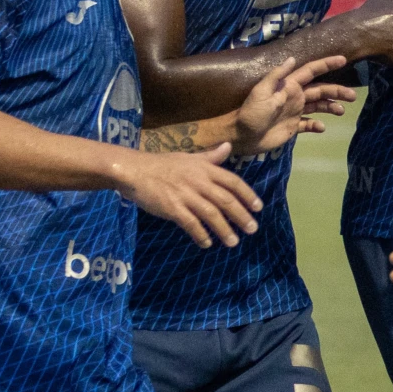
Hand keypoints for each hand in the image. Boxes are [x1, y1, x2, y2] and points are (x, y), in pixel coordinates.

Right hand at [114, 145, 262, 248]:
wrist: (134, 170)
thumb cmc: (162, 164)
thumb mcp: (188, 157)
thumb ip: (210, 157)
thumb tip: (228, 147)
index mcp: (204, 168)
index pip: (233, 182)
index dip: (248, 195)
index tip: (258, 208)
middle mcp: (198, 181)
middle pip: (226, 200)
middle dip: (242, 216)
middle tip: (252, 229)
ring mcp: (185, 194)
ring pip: (212, 214)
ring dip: (224, 230)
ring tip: (233, 242)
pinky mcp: (172, 207)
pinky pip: (191, 224)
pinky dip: (201, 235)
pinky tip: (207, 244)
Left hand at [229, 57, 337, 156]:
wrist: (242, 137)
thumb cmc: (251, 113)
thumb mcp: (261, 92)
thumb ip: (277, 76)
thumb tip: (293, 59)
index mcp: (289, 86)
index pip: (311, 72)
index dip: (326, 65)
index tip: (342, 59)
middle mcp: (295, 97)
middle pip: (320, 90)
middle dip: (337, 91)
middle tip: (352, 96)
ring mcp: (295, 112)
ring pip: (319, 106)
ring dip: (331, 107)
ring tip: (341, 111)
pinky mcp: (293, 127)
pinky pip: (309, 124)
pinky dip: (317, 125)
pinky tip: (321, 128)